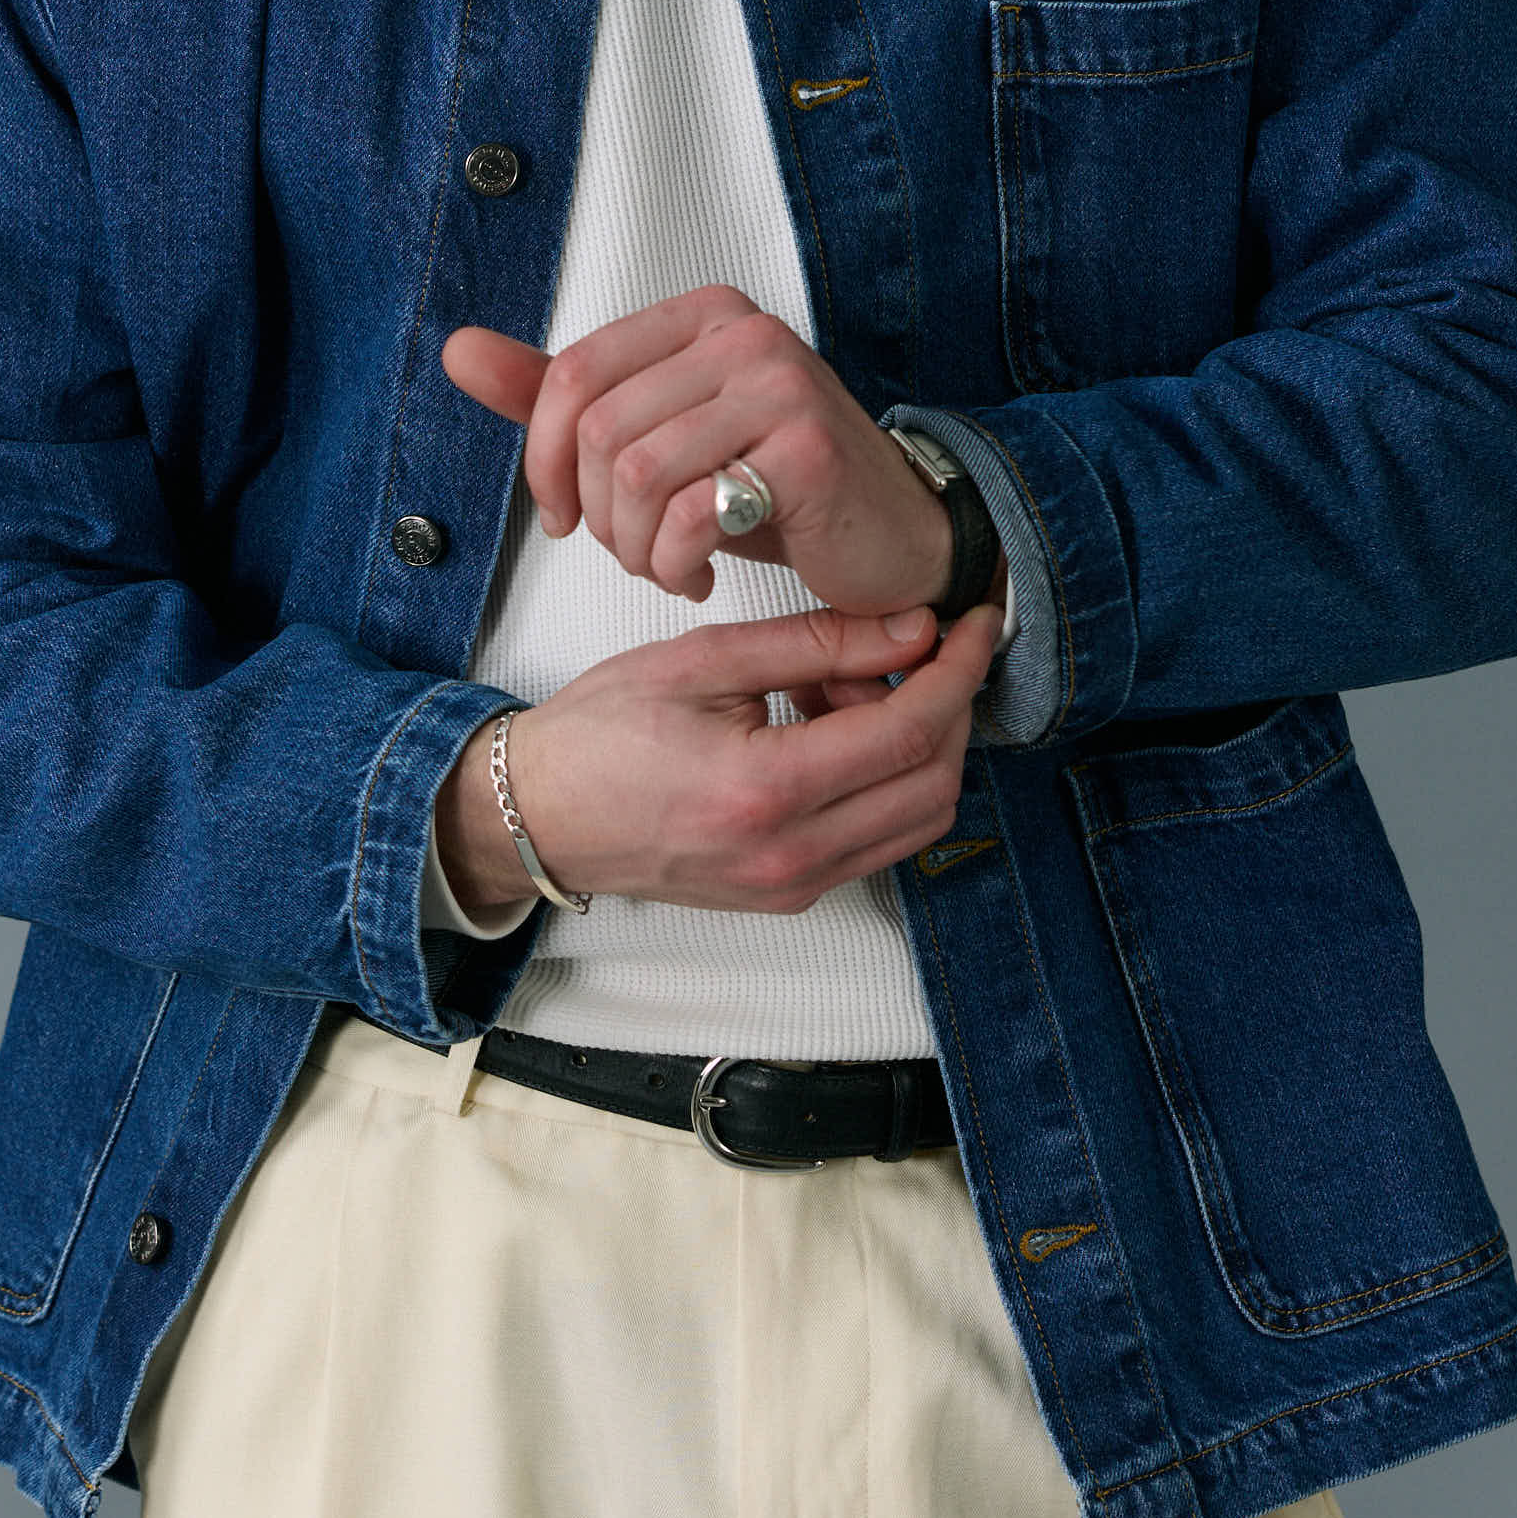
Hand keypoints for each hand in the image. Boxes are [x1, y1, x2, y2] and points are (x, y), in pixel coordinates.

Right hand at [433, 600, 1002, 917]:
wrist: (538, 816)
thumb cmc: (599, 734)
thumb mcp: (704, 661)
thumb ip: (815, 643)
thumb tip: (911, 627)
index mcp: (767, 792)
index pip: (910, 730)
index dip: (959, 670)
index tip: (977, 622)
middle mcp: (791, 857)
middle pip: (933, 782)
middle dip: (948, 706)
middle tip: (917, 647)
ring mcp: (794, 887)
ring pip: (917, 819)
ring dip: (918, 747)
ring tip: (855, 686)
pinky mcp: (790, 895)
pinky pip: (877, 839)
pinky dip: (884, 781)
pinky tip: (833, 729)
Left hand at [439, 289, 956, 615]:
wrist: (892, 541)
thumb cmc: (774, 491)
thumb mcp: (659, 438)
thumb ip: (562, 398)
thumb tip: (458, 349)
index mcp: (702, 314)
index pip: (572, 373)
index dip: (543, 461)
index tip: (562, 518)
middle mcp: (744, 332)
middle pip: (598, 429)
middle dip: (596, 516)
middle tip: (631, 553)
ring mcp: (781, 385)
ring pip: (636, 474)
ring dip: (634, 548)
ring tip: (666, 567)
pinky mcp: (807, 451)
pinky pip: (690, 514)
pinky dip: (675, 565)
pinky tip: (700, 576)